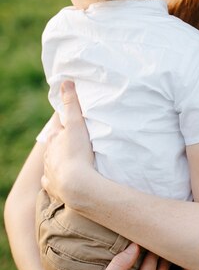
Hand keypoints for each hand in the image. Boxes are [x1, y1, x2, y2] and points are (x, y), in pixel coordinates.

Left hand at [42, 81, 95, 204]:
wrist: (76, 185)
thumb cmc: (77, 153)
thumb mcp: (76, 124)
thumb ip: (71, 104)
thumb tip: (65, 82)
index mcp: (54, 139)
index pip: (57, 128)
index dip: (64, 125)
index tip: (70, 123)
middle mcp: (49, 155)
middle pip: (54, 146)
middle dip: (61, 143)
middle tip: (73, 142)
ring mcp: (50, 171)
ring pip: (52, 163)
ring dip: (59, 161)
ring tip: (71, 161)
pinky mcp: (53, 186)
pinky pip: (52, 181)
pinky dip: (55, 179)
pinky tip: (60, 179)